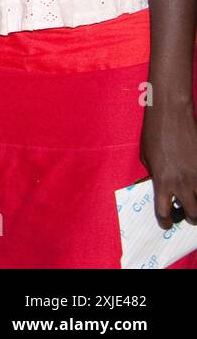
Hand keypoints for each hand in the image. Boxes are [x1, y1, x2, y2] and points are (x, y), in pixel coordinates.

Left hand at [140, 103, 196, 227]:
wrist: (171, 115)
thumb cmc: (154, 134)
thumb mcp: (146, 158)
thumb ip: (155, 175)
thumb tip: (163, 186)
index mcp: (162, 181)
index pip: (163, 211)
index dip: (166, 221)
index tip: (167, 223)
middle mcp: (182, 182)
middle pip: (193, 213)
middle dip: (191, 218)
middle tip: (189, 217)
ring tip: (196, 203)